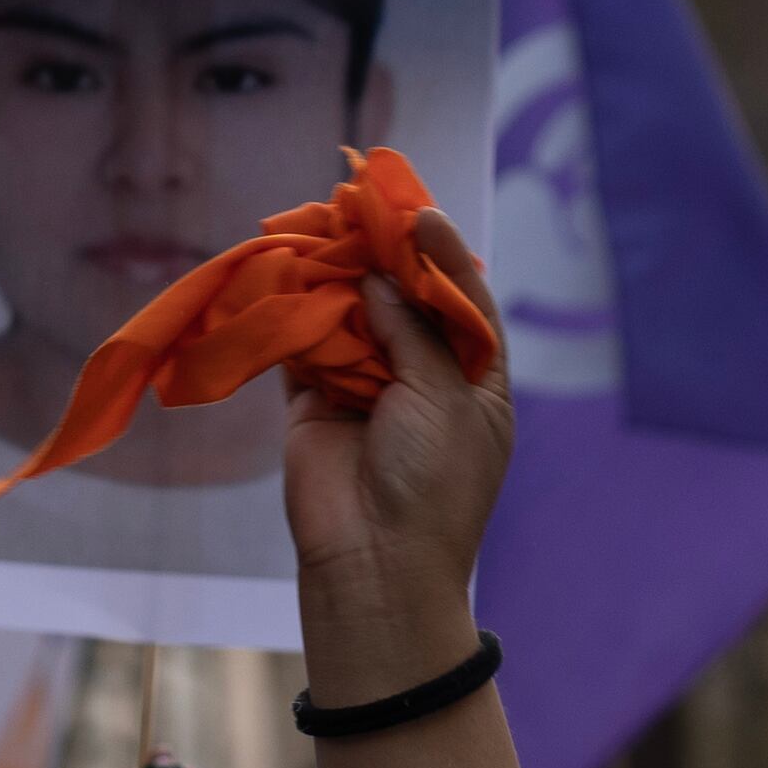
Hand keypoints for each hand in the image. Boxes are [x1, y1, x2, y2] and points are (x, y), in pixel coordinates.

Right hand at [284, 211, 513, 639]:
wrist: (375, 562)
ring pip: (353, 314)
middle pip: (405, 299)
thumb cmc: (433, 482)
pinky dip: (297, 310)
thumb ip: (414, 330)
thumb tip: (378, 274)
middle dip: (384, 256)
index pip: (465, 301)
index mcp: (476, 380)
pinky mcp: (315, 401)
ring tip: (322, 224)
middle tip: (361, 205)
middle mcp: (423, 377)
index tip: (419, 213)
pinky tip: (291, 267)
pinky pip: (306, 344)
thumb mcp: (444, 396)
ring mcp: (368, 387)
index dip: (443, 254)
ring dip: (338, 274)